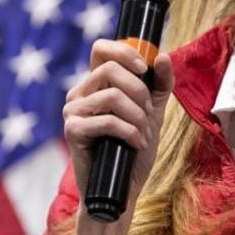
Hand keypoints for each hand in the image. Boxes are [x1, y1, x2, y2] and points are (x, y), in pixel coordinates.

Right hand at [62, 39, 174, 231]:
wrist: (124, 186)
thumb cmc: (135, 146)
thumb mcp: (154, 110)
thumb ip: (160, 83)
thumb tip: (162, 56)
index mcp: (96, 83)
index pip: (101, 48)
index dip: (124, 51)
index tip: (143, 68)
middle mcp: (80, 92)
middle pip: (110, 69)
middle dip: (139, 91)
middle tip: (149, 113)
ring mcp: (73, 111)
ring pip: (112, 96)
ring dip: (138, 117)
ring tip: (143, 133)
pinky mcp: (72, 130)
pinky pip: (107, 121)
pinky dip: (130, 132)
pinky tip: (136, 143)